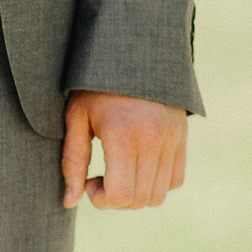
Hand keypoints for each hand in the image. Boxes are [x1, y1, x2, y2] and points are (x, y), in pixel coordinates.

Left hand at [60, 89, 186, 209]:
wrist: (133, 50)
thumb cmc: (96, 84)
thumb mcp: (76, 117)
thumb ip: (72, 162)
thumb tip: (70, 202)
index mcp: (123, 134)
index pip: (120, 195)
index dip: (101, 200)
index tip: (90, 181)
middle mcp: (153, 138)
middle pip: (139, 200)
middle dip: (116, 199)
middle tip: (101, 177)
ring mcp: (172, 137)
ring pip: (159, 194)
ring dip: (136, 194)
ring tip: (120, 172)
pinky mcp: (182, 134)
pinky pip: (176, 179)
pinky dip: (157, 183)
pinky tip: (138, 165)